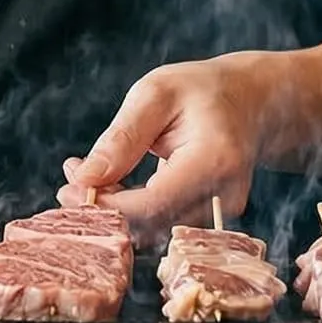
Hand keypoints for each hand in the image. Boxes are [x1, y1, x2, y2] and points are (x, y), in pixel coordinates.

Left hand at [57, 56, 270, 241]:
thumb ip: (121, 138)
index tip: (70, 188)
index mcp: (214, 160)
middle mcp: (223, 196)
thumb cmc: (203, 90)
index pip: (152, 203)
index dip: (106, 206)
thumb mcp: (156, 94)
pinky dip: (131, 212)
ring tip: (90, 175)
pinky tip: (113, 185)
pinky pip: (162, 227)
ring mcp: (220, 213)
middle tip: (72, 177)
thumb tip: (84, 178)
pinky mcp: (212, 220)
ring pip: (152, 232)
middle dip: (102, 209)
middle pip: (150, 225)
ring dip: (113, 212)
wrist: (252, 103)